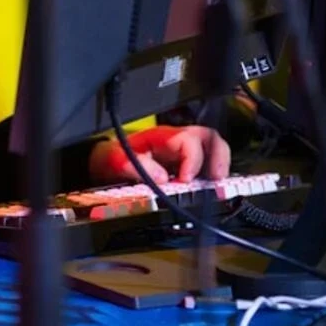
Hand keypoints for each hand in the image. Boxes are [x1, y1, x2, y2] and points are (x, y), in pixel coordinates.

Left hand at [88, 125, 230, 185]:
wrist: (106, 161)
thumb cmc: (113, 157)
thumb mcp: (115, 160)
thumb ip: (134, 166)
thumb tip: (161, 178)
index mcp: (161, 136)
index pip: (189, 140)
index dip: (193, 159)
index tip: (186, 179)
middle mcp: (176, 141)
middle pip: (210, 138)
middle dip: (218, 158)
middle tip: (217, 180)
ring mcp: (182, 152)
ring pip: (213, 149)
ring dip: (219, 167)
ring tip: (218, 186)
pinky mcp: (185, 165)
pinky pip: (206, 166)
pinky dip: (212, 176)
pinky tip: (209, 189)